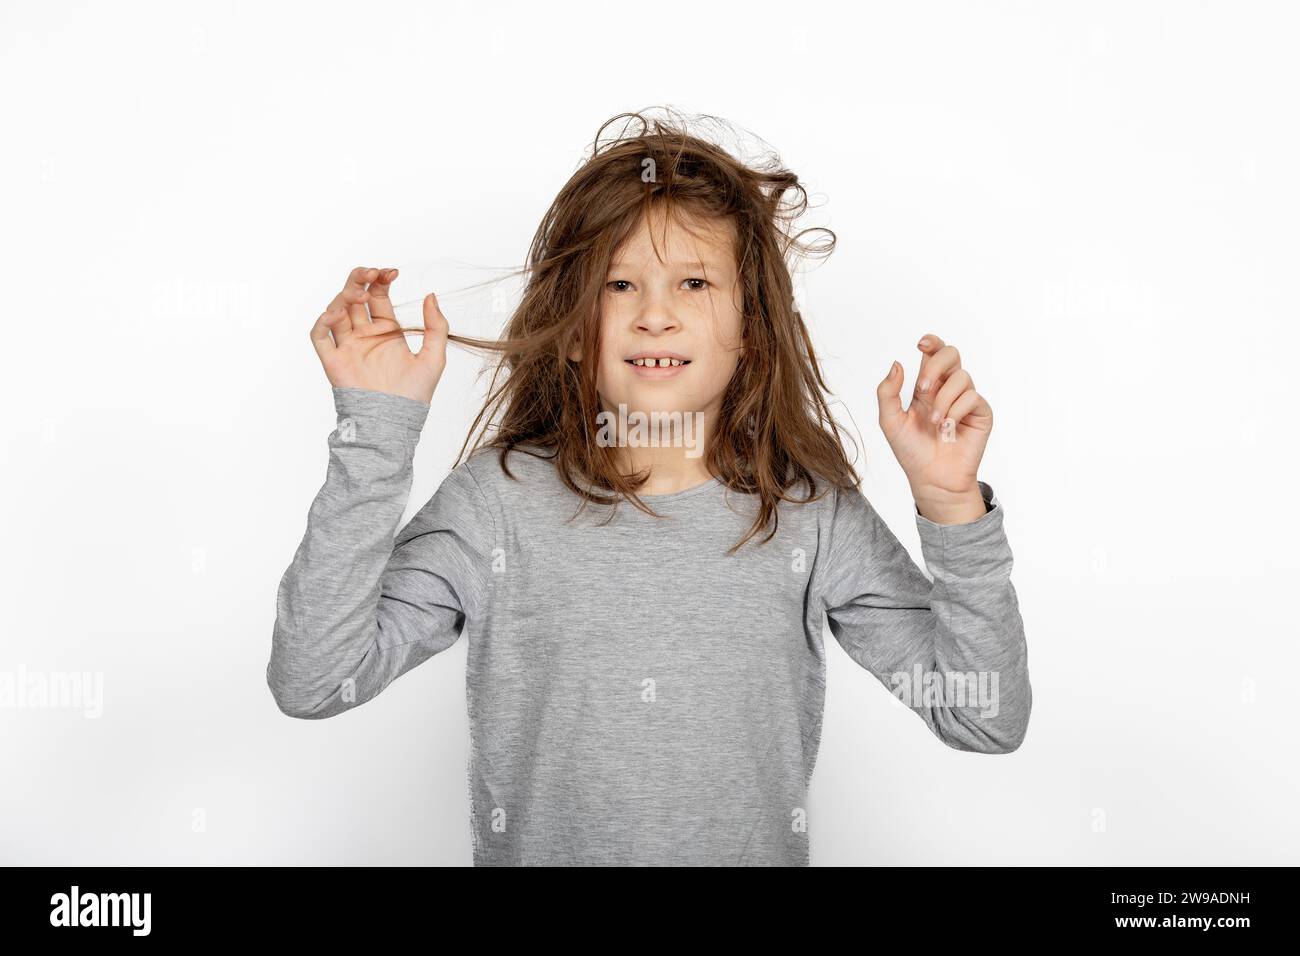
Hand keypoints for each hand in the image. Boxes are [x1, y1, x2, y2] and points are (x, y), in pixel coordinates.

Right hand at [310, 266, 448, 404]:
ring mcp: (347, 346)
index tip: (391, 272)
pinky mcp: (333, 360)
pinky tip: (338, 312)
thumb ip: (436, 327)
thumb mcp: (434, 357)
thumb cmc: (415, 395)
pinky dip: (324, 320)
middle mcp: (364, 335)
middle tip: (372, 272)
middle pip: (355, 297)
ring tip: (360, 294)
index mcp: (386, 331)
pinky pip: (320, 335)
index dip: (381, 280)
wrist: (394, 422)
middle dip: (360, 279)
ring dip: (344, 295)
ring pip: (336, 310)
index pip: (378, 296)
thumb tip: (431, 295)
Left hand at [876, 334, 992, 522]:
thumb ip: (888, 392)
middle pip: (952, 354)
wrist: (931, 479)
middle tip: (923, 388)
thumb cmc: (911, 452)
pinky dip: (956, 411)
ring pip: (962, 376)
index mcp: (927, 387)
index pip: (933, 354)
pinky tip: (948, 429)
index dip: (931, 342)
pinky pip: (973, 397)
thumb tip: (898, 363)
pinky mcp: (981, 413)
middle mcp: (948, 389)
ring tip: (935, 423)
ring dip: (943, 399)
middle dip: (936, 365)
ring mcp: (966, 400)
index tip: (921, 344)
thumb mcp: (890, 421)